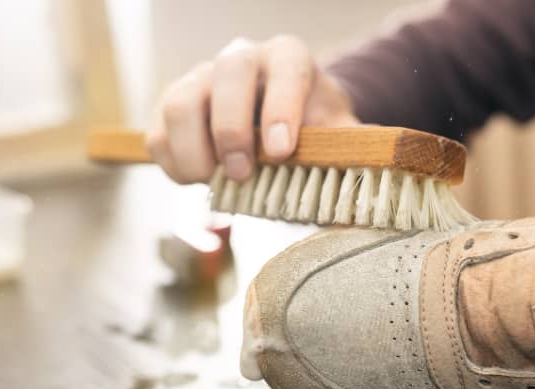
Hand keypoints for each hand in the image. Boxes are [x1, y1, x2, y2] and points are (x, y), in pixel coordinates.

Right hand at [146, 35, 359, 183]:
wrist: (280, 122)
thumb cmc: (313, 128)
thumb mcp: (340, 134)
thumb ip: (354, 147)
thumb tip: (378, 168)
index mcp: (289, 58)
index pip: (285, 68)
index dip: (281, 108)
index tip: (281, 152)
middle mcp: (241, 58)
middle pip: (225, 76)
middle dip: (231, 131)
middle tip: (244, 176)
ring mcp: (201, 78)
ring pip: (180, 102)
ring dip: (194, 150)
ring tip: (215, 183)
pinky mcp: (172, 105)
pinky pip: (157, 130)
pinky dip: (171, 162)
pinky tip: (195, 181)